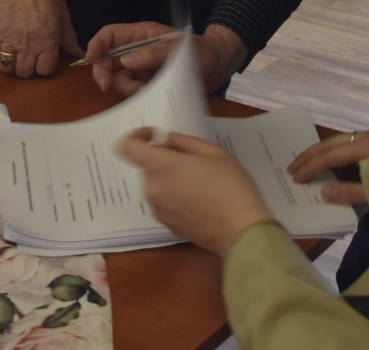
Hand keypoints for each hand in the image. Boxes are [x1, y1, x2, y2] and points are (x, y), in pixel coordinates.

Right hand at [0, 0, 81, 76]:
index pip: (46, 70)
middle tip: (30, 55)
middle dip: (29, 67)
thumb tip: (79, 55)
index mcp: (48, 40)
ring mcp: (9, 40)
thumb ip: (69, 38)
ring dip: (12, 64)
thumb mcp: (63, 14)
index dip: (46, 66)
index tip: (44, 58)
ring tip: (16, 53)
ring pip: (8, 68)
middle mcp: (28, 44)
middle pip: (26, 73)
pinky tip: (5, 46)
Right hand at [88, 22, 248, 95]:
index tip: (90, 60)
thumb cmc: (202, 52)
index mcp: (141, 35)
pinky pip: (132, 90)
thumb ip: (152, 53)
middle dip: (105, 73)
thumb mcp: (178, 50)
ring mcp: (141, 68)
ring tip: (143, 90)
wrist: (218, 68)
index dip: (96, 45)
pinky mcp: (148, 84)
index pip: (110, 35)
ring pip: (119, 78)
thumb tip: (125, 60)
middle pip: (108, 59)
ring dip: (125, 87)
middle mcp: (137, 51)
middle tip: (107, 86)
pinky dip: (134, 95)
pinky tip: (147, 96)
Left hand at [117, 128, 273, 255]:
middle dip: (164, 159)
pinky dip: (175, 196)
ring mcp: (158, 210)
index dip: (136, 137)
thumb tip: (167, 140)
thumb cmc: (232, 188)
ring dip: (171, 178)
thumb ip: (185, 142)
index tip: (153, 135)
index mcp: (161, 167)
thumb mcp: (214, 153)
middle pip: (147, 166)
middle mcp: (153, 189)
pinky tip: (200, 200)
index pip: (127, 147)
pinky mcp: (167, 226)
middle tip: (193, 161)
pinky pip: (164, 202)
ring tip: (201, 182)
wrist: (241, 232)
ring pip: (156, 185)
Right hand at [286, 128, 368, 205]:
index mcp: (366, 146)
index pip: (330, 155)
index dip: (310, 167)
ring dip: (323, 152)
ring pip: (341, 141)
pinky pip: (352, 144)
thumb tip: (322, 191)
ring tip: (306, 163)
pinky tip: (333, 162)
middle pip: (332, 143)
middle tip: (292, 167)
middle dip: (310, 155)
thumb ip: (349, 193)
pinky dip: (336, 152)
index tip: (295, 178)